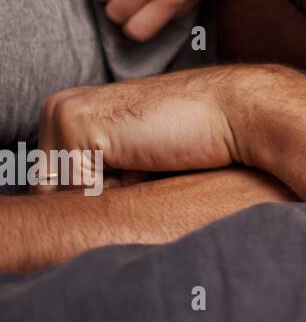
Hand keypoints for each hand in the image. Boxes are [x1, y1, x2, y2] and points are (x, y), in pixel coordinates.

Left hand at [34, 66, 284, 192]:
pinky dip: (116, 190)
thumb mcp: (135, 158)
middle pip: (52, 192)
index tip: (142, 166)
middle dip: (100, 196)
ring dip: (108, 196)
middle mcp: (56, 108)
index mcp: (67, 112)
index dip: (99, 196)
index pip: (56, 186)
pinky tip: (147, 160)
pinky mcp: (78, 127)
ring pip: (61, 196)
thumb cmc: (198, 138)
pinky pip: (79, 191)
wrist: (238, 112)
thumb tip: (71, 213)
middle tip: (148, 163)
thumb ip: (97, 175)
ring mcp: (63, 115)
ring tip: (148, 162)